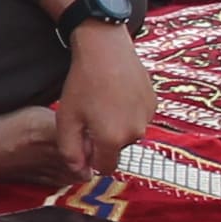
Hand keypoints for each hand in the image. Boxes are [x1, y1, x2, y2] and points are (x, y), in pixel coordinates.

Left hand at [54, 19, 156, 183]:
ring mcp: (147, 117)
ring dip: (117, 126)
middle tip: (90, 115)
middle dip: (104, 141)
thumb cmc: (83, 82)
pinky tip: (117, 93)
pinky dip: (128, 112)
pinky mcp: (153, 103)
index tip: (83, 139)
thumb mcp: (67, 119)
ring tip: (104, 101)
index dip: (91, 158)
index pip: (104, 168)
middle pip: (116, 150)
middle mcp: (135, 133)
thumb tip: (81, 173)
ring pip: (129, 133)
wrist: (105, 48)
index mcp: (112, 140)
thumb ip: (70, 152)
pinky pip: (138, 118)